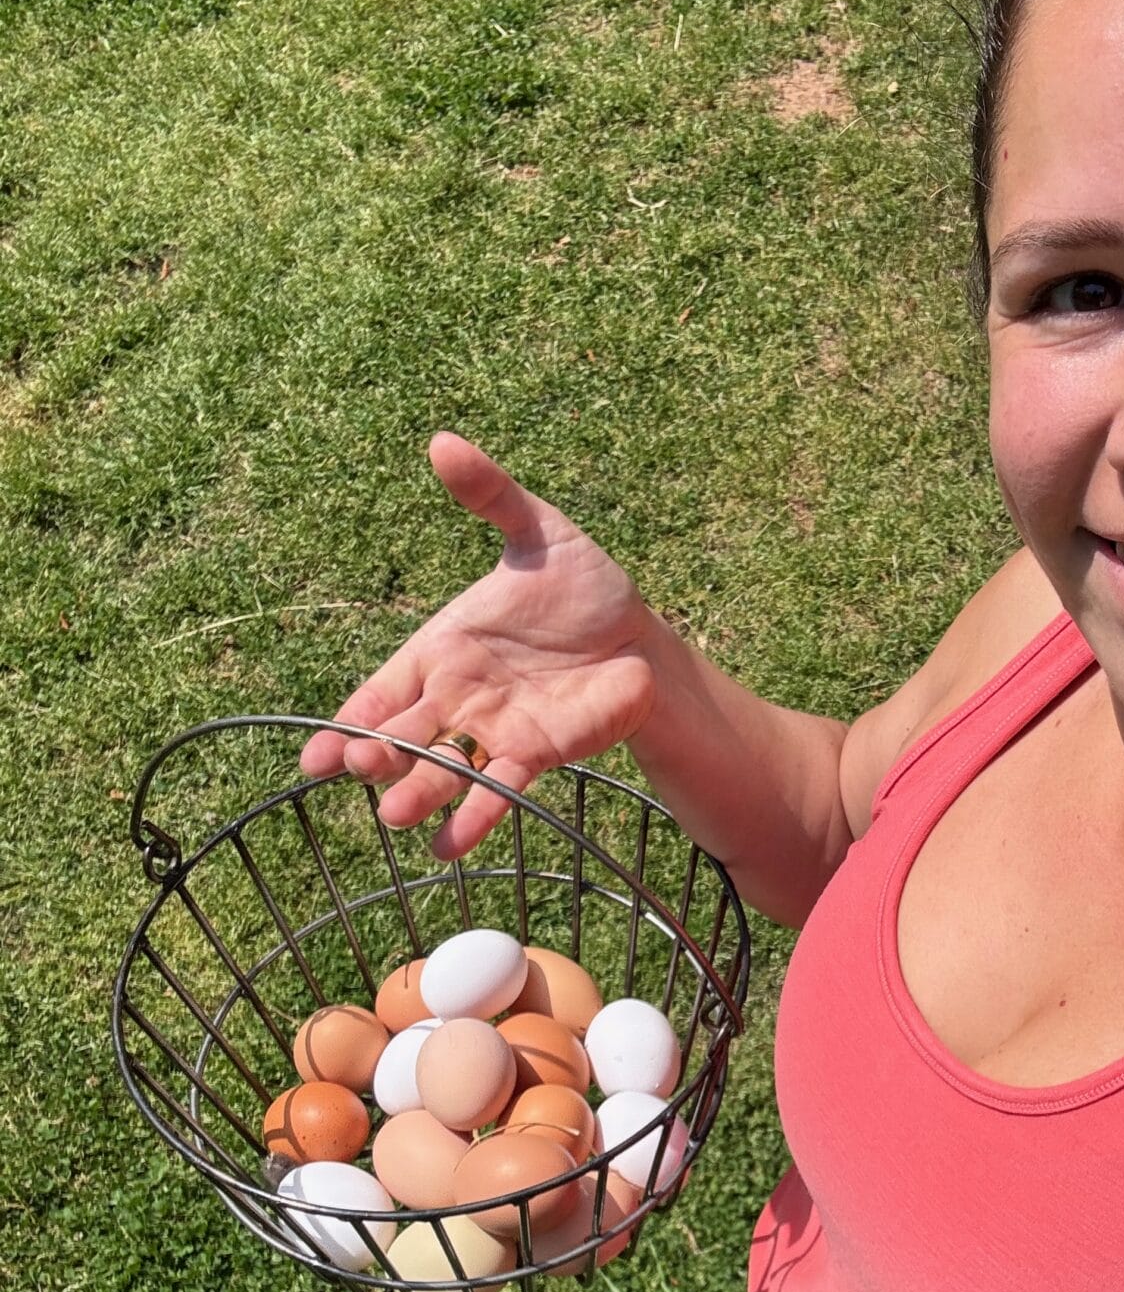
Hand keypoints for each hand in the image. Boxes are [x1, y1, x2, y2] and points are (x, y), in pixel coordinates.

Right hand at [298, 433, 658, 857]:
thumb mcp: (539, 532)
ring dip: (420, 793)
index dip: (348, 722)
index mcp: (441, 650)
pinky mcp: (537, 754)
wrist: (639, 635)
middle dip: (378, 756)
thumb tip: (442, 442)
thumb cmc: (582, 585)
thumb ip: (492, 496)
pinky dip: (476, 819)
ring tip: (393, 817)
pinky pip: (501, 790)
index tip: (316, 753)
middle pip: (404, 736)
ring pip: (445, 768)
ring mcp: (493, 731)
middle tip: (355, 770)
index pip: (380, 693)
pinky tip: (448, 848)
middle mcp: (456, 698)